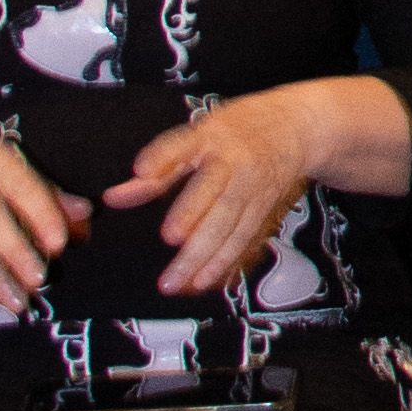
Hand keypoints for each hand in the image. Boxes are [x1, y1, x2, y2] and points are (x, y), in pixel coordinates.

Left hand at [114, 89, 328, 298]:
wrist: (298, 127)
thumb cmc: (238, 129)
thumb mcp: (198, 134)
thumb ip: (158, 167)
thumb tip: (113, 198)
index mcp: (212, 140)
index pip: (185, 150)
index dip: (165, 162)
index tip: (145, 178)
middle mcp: (236, 166)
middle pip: (216, 207)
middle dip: (194, 240)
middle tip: (168, 266)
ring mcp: (254, 190)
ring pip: (232, 229)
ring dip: (209, 260)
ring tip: (183, 283)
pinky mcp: (264, 208)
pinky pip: (245, 238)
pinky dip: (228, 262)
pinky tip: (208, 281)